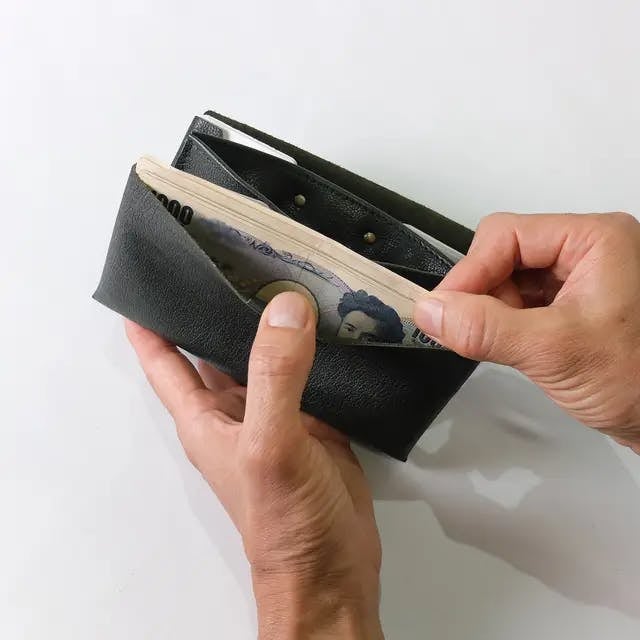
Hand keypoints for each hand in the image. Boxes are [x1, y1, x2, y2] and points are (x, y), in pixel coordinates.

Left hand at [126, 292, 382, 639]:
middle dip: (221, 308)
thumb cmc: (283, 521)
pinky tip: (331, 322)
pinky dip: (318, 348)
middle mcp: (238, 412)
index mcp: (206, 418)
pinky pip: (312, 373)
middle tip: (234, 257)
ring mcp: (279, 415)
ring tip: (285, 276)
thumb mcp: (268, 444)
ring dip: (274, 325)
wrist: (333, 568)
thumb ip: (275, 376)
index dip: (150, 322)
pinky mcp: (317, 421)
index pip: (165, 361)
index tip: (152, 278)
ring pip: (269, 357)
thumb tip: (286, 310)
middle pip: (217, 349)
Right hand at [414, 212, 639, 451]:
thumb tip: (431, 311)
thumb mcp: (556, 351)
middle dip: (483, 294)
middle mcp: (586, 251)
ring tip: (511, 347)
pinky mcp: (571, 306)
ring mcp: (579, 279)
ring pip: (508, 279)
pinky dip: (505, 324)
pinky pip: (520, 303)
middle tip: (475, 333)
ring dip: (494, 313)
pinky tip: (517, 347)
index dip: (469, 273)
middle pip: (504, 254)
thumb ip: (486, 329)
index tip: (442, 311)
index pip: (505, 236)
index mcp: (594, 239)